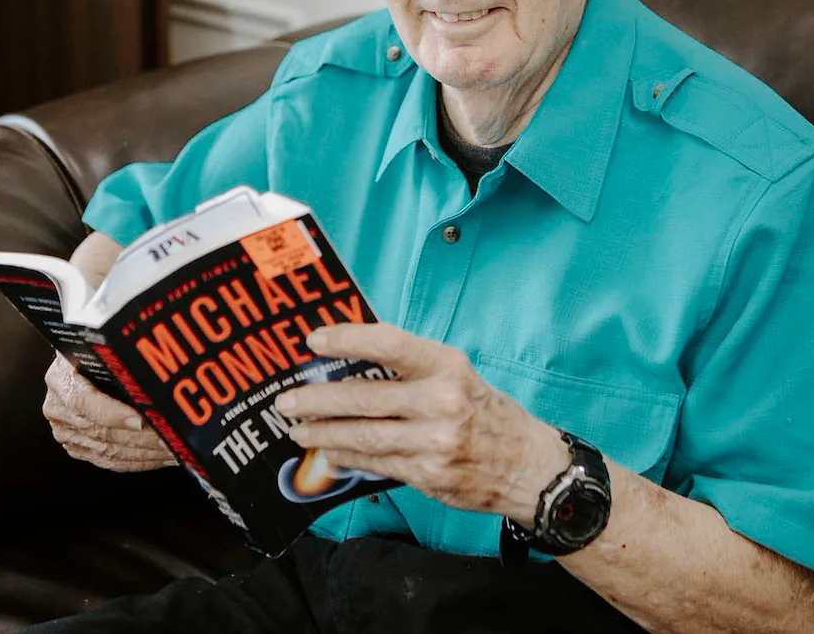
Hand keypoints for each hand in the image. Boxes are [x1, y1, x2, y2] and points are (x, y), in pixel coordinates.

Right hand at [43, 352, 175, 471]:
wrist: (83, 355)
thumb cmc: (99, 346)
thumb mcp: (105, 344)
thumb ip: (119, 358)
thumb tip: (155, 369)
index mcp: (62, 377)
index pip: (83, 401)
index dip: (112, 413)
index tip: (140, 421)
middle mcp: (58, 407)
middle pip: (100, 431)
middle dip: (142, 439)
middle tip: (172, 439)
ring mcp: (65, 430)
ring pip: (108, 451)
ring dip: (145, 453)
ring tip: (174, 450)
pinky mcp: (76, 446)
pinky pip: (108, 461)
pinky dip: (137, 461)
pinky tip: (160, 457)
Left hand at [276, 323, 567, 523]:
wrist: (528, 465)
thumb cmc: (486, 411)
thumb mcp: (457, 374)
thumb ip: (411, 368)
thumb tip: (351, 361)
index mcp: (447, 366)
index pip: (390, 344)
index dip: (348, 338)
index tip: (314, 340)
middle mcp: (442, 401)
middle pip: (366, 397)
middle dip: (318, 400)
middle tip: (286, 401)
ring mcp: (435, 441)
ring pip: (364, 436)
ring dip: (324, 434)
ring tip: (298, 429)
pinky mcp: (429, 474)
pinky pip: (377, 463)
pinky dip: (348, 457)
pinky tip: (329, 453)